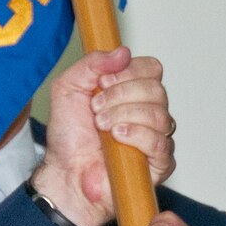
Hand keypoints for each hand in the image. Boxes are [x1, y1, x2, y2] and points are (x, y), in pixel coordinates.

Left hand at [32, 48, 176, 225]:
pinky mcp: (160, 162)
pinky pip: (160, 142)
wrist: (65, 173)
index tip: (103, 83)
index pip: (151, 68)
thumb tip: (123, 52)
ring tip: (102, 126)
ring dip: (124, 116)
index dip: (129, 72)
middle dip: (121, 96)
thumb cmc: (69, 138)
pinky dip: (137, 135)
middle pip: (157, 89)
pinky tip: (117, 138)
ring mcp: (156, 136)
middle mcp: (148, 111)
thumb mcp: (68, 88)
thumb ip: (92, 63)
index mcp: (132, 91)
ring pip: (160, 114)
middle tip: (97, 108)